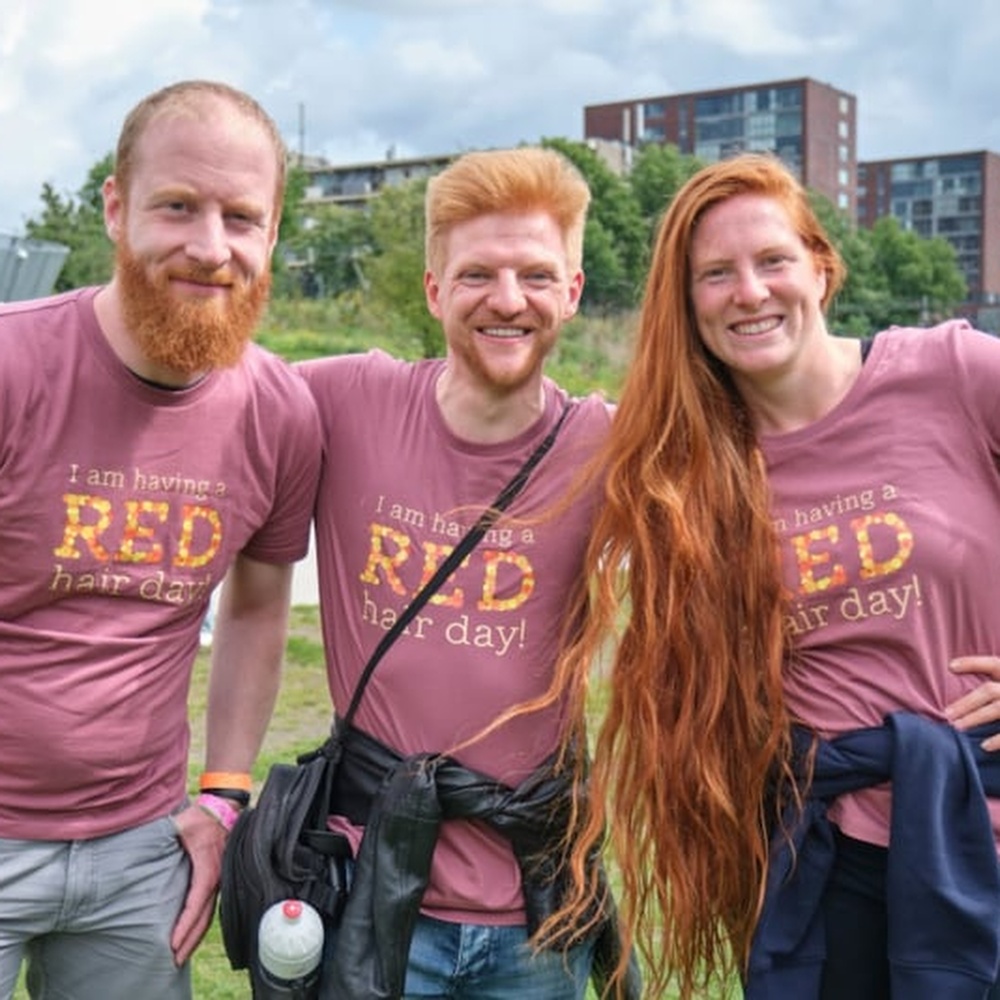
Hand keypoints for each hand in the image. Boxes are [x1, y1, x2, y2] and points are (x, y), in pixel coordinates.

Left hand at [170, 802, 227, 964]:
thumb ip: (167, 831)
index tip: (173, 942)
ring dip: (195, 936)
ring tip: (181, 955)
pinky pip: (209, 907)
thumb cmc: (200, 817)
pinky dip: (200, 924)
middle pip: (204, 916)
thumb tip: (145, 838)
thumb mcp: (182, 823)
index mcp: (208, 867)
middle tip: (174, 960)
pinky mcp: (218, 879)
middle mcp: (217, 877)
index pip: (196, 902)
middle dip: (190, 940)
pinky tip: (191, 934)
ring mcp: (219, 879)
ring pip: (208, 915)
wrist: (223, 809)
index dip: (185, 924)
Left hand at [946, 656, 999, 750]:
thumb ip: (993, 674)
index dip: (972, 663)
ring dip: (976, 718)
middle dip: (967, 702)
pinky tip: (984, 746)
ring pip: (997, 710)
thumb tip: (952, 667)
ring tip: (957, 727)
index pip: (993, 664)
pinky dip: (999, 740)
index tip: (950, 667)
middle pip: (990, 691)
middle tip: (946, 714)